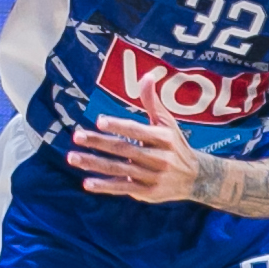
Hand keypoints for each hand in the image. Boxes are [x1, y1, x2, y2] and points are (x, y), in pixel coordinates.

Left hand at [67, 79, 210, 203]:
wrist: (195, 178)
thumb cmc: (175, 144)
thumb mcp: (168, 122)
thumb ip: (153, 101)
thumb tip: (147, 75)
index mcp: (164, 138)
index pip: (137, 130)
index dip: (119, 125)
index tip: (99, 121)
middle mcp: (159, 158)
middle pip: (123, 149)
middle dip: (98, 143)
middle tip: (77, 136)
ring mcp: (152, 177)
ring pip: (119, 169)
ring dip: (94, 164)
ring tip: (73, 158)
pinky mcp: (147, 192)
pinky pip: (122, 188)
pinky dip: (105, 187)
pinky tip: (87, 183)